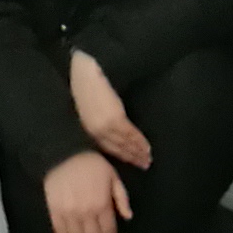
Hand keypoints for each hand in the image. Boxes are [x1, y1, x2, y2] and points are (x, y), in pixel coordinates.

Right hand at [42, 149, 130, 232]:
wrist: (62, 154)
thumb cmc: (91, 164)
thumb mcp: (113, 176)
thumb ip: (121, 197)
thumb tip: (128, 217)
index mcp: (102, 205)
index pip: (108, 231)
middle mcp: (86, 214)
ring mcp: (69, 214)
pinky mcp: (55, 212)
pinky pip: (60, 232)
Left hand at [66, 51, 151, 169]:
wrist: (86, 67)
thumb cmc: (85, 79)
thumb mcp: (86, 101)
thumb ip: (96, 114)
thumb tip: (110, 122)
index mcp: (86, 125)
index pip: (104, 145)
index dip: (118, 153)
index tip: (128, 160)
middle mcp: (94, 129)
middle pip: (115, 147)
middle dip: (129, 157)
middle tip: (143, 165)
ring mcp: (104, 125)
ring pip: (124, 143)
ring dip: (137, 152)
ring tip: (147, 158)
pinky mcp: (114, 119)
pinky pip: (130, 134)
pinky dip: (139, 143)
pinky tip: (147, 148)